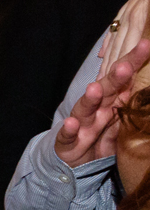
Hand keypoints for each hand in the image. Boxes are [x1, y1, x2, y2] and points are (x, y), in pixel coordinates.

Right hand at [56, 38, 149, 166]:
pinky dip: (68, 130)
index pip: (123, 80)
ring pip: (84, 109)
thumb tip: (149, 92)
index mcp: (111, 103)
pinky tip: (71, 123)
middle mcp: (95, 110)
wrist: (72, 163)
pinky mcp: (67, 142)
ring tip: (95, 89)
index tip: (145, 46)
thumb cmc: (100, 140)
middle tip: (125, 66)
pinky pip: (67, 136)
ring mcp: (80, 125)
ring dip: (89, 99)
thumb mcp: (122, 125)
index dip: (132, 63)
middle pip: (105, 90)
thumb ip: (133, 108)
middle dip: (114, 78)